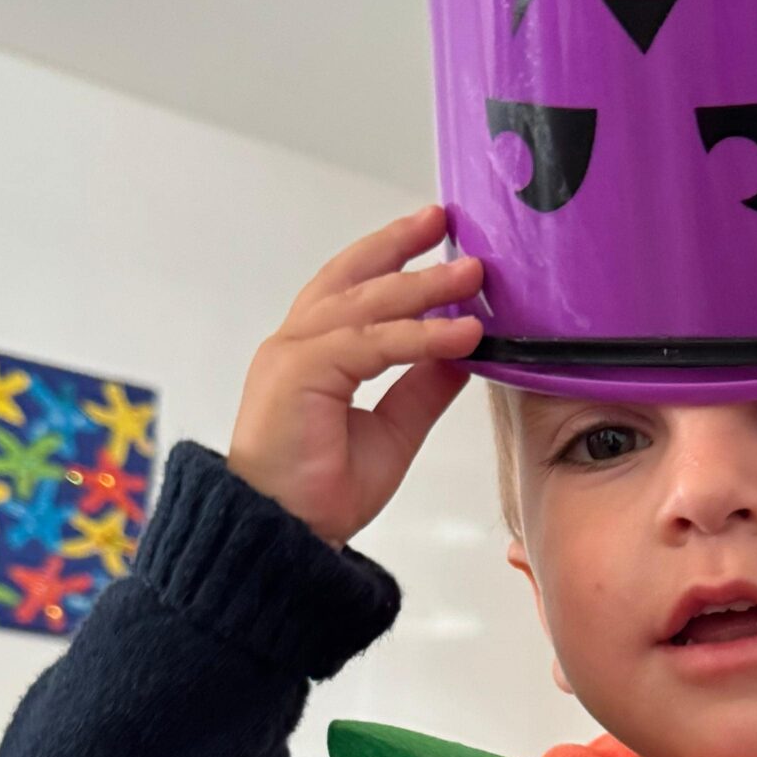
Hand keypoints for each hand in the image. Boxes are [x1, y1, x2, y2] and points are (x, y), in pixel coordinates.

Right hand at [228, 203, 484, 544]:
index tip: (435, 233)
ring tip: (472, 274)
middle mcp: (297, 344)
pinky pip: (371, 343)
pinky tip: (462, 334)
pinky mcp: (299, 372)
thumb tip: (462, 352)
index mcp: (312, 352)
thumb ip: (422, 388)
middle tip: (450, 221)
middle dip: (402, 246)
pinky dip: (421, 336)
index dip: (391, 257)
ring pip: (366, 304)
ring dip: (424, 286)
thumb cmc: (319, 493)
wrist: (284, 536)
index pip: (353, 289)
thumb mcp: (393, 431)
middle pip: (354, 277)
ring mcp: (294, 354)